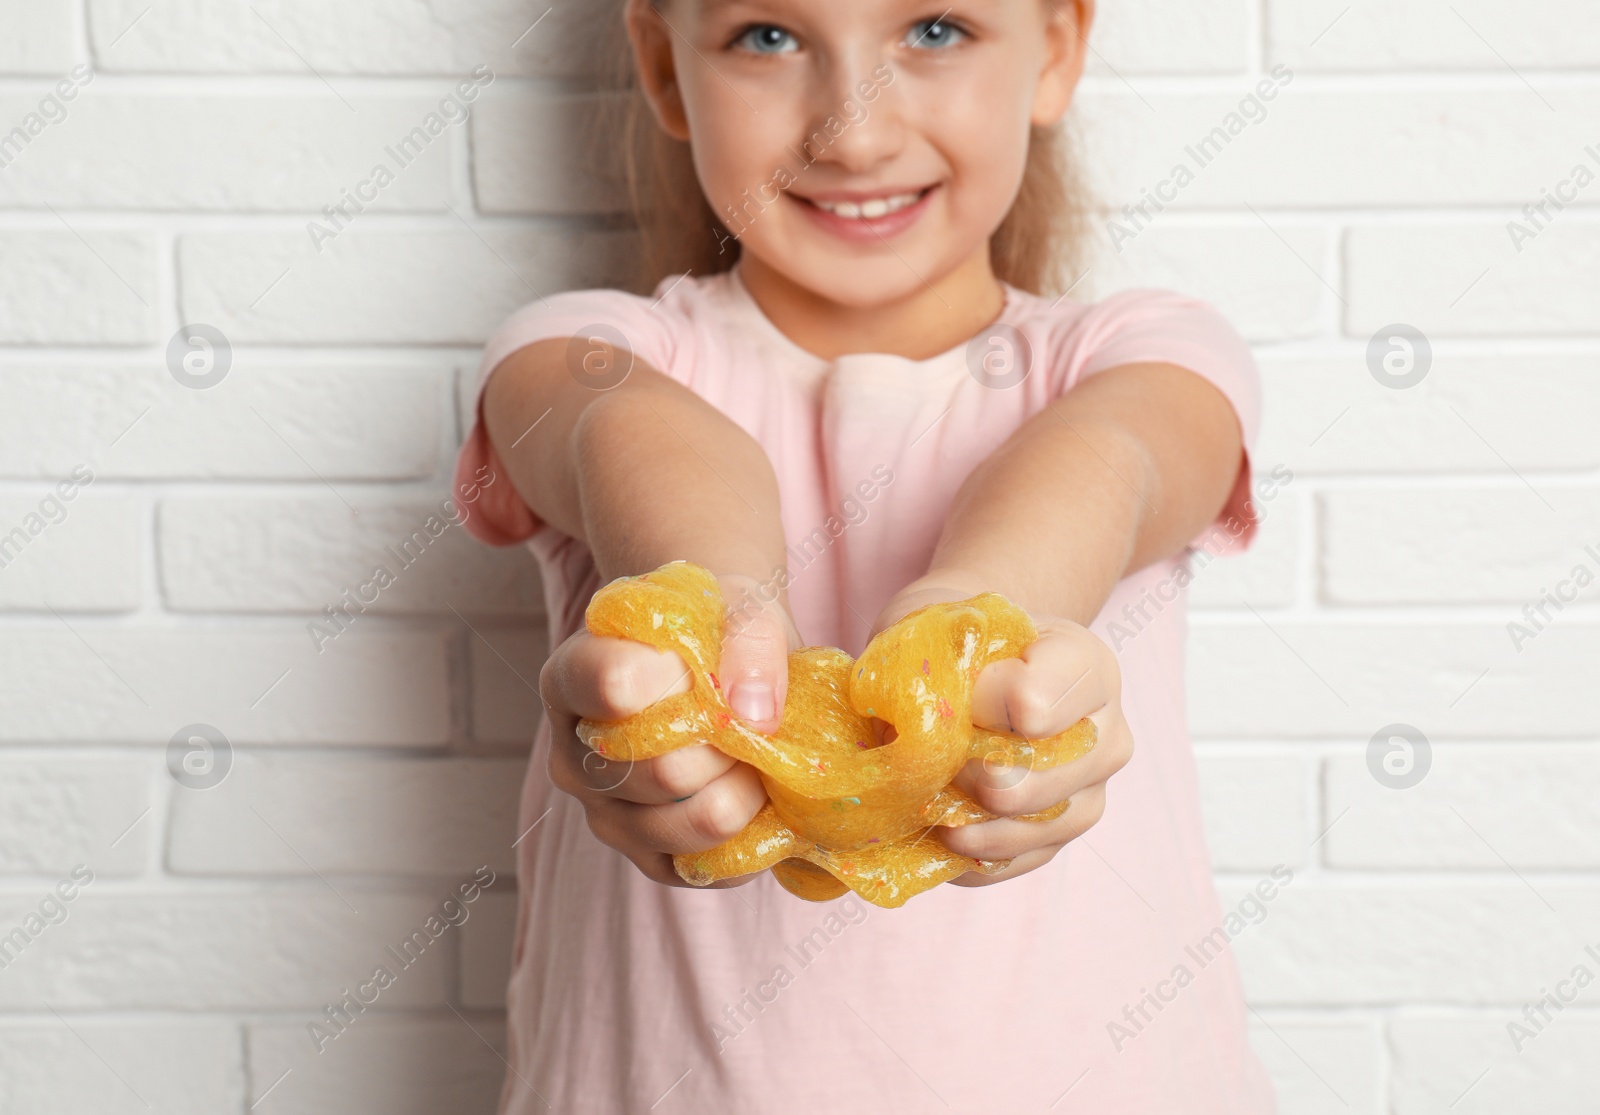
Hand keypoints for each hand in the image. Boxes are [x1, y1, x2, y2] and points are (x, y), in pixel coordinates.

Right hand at [539, 572, 797, 886]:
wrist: (724, 665)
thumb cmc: (718, 629)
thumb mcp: (738, 605)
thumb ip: (749, 643)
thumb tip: (753, 714)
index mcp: (571, 680)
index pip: (609, 686)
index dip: (674, 677)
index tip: (701, 659)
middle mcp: (574, 757)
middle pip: (664, 769)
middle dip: (729, 744)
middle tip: (747, 714)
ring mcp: (606, 816)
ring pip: (692, 821)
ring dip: (747, 787)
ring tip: (754, 752)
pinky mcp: (649, 859)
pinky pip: (712, 867)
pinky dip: (754, 832)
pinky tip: (758, 792)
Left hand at [870, 577, 1132, 886]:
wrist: (965, 664)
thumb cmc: (955, 641)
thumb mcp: (942, 623)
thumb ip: (939, 661)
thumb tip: (937, 727)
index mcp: (1084, 663)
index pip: (1039, 701)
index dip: (984, 708)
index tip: (955, 698)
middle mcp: (1105, 730)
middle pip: (1045, 776)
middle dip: (979, 777)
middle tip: (937, 765)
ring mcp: (1089, 788)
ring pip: (1043, 825)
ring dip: (977, 824)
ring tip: (932, 807)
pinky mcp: (1060, 834)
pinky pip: (1023, 862)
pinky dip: (977, 857)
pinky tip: (943, 838)